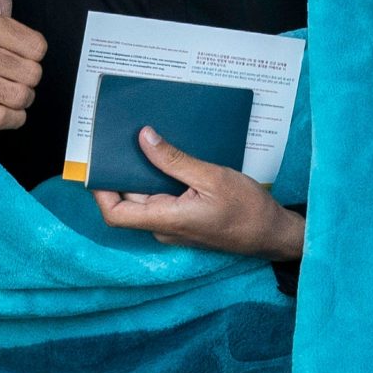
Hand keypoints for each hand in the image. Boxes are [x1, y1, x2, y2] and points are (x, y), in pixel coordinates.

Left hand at [94, 129, 304, 259]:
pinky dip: (159, 180)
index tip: (100, 164)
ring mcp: (173, 226)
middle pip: (129, 201)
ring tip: (146, 143)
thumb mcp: (212, 177)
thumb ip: (175, 160)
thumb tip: (144, 139)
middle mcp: (164, 227)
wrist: (273, 234)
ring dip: (143, 174)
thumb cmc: (248, 210)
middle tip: (123, 140)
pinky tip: (168, 159)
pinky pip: (162, 200)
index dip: (100, 192)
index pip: (116, 214)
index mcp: (167, 219)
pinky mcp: (183, 221)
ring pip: (146, 199)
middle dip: (122, 172)